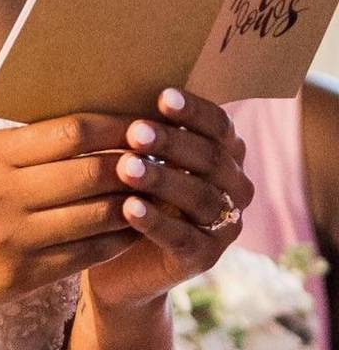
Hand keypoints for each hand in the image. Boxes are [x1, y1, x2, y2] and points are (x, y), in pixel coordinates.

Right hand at [0, 113, 141, 325]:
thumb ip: (18, 147)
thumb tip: (86, 129)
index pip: (71, 131)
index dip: (117, 129)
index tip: (144, 128)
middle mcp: (0, 192)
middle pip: (91, 171)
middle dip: (136, 166)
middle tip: (163, 162)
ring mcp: (12, 236)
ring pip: (97, 214)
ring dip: (135, 205)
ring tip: (156, 195)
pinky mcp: (22, 275)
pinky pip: (87, 253)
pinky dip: (117, 240)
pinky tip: (133, 231)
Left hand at [85, 88, 254, 311]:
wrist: (116, 267)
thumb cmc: (123, 199)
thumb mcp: (135, 161)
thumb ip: (140, 133)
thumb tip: (118, 83)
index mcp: (223, 156)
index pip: (218, 126)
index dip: (193, 111)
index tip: (161, 96)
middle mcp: (234, 189)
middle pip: (210, 159)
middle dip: (172, 143)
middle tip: (135, 131)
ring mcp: (223, 227)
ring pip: (200, 198)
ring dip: (162, 179)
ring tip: (126, 167)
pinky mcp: (203, 259)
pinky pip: (183, 238)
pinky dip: (156, 222)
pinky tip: (128, 208)